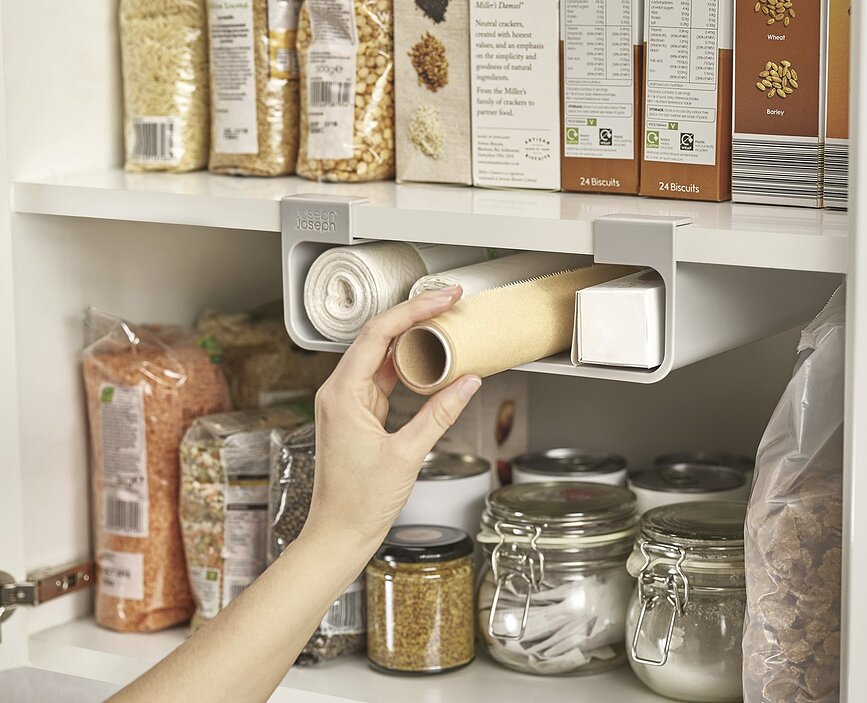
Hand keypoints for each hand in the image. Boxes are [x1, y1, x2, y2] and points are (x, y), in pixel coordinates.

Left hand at [302, 285, 481, 550]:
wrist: (339, 533)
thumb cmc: (358, 503)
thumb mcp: (407, 455)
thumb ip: (439, 414)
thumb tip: (467, 383)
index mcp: (341, 394)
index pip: (377, 334)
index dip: (412, 311)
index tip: (441, 299)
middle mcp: (338, 392)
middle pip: (377, 338)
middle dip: (414, 317)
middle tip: (447, 302)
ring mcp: (347, 402)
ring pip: (380, 356)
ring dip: (411, 339)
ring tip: (444, 324)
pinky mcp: (357, 414)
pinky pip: (383, 378)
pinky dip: (407, 366)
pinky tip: (429, 360)